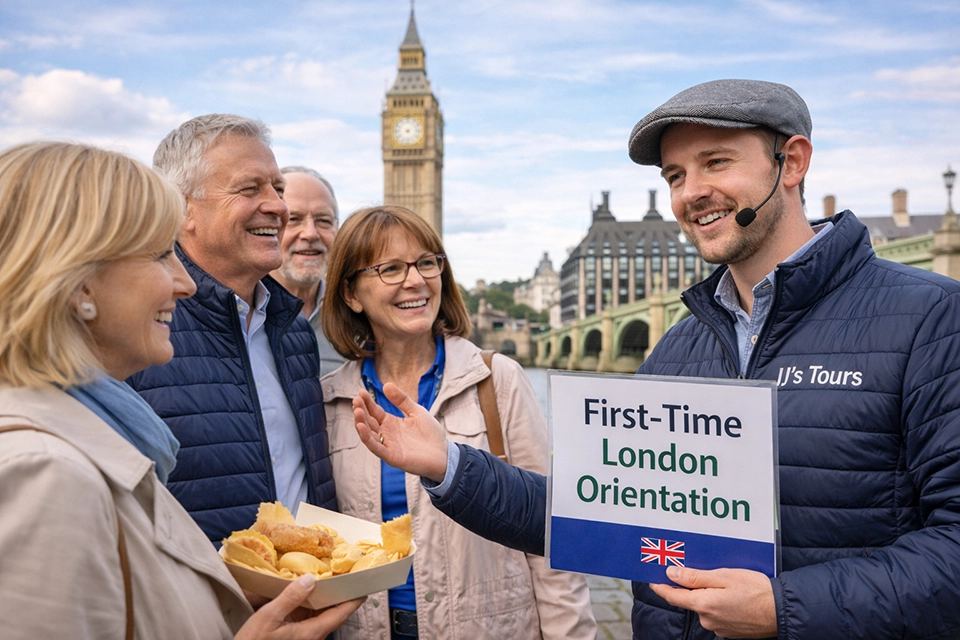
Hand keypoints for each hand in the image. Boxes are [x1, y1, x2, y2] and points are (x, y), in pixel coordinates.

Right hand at [235, 574, 363, 639]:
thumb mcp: (268, 617)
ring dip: (318, 602)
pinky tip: (297, 599)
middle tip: (338, 575)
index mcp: (312, 633)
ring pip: (319, 618)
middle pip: (332, 614)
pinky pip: (308, 623)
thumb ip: (290, 597)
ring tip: (317, 582)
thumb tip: (310, 579)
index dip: (354, 599)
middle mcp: (313, 639)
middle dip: (335, 595)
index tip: (364, 586)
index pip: (341, 613)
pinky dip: (306, 609)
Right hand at [353, 384, 447, 481]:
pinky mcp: (392, 457)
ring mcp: (388, 445)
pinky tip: (362, 427)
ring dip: (361, 423)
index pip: (375, 411)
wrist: (444, 453)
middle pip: (369, 421)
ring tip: (357, 410)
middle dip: (361, 411)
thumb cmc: (431, 434)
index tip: (361, 391)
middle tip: (356, 399)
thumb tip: (386, 384)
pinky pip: (376, 448)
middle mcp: (386, 434)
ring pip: (368, 434)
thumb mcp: (416, 411)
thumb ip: (402, 400)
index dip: (367, 402)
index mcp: (391, 423)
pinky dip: (367, 438)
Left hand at [649, 566, 776, 638]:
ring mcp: (718, 628)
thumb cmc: (756, 590)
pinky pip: (717, 614)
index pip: (673, 597)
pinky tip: (734, 595)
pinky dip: (720, 604)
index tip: (652, 579)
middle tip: (705, 571)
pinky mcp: (729, 631)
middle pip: (691, 600)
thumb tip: (671, 574)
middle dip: (694, 586)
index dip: (661, 587)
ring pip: (705, 607)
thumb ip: (695, 577)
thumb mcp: (724, 576)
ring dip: (710, 595)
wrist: (782, 611)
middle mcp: (707, 620)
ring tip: (727, 583)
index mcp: (703, 604)